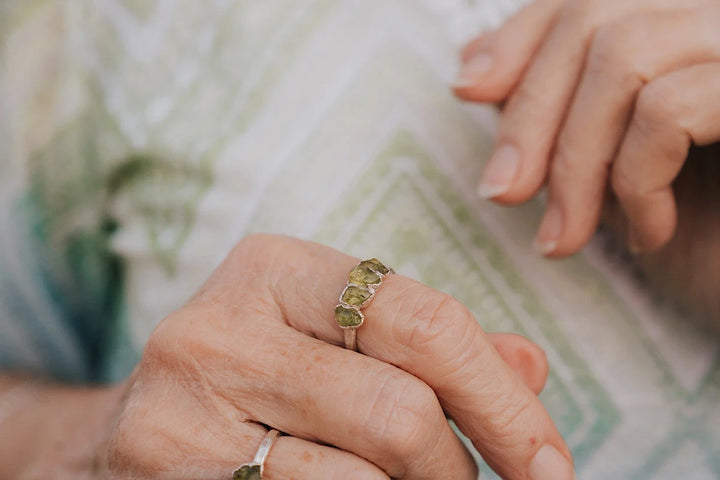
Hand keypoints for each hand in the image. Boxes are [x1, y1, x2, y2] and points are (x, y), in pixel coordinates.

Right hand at [105, 234, 572, 479]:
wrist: (121, 440)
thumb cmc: (253, 384)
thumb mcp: (331, 342)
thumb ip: (424, 350)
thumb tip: (529, 368)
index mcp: (275, 269)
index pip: (424, 322)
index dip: (504, 402)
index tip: (550, 463)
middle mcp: (222, 327)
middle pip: (401, 413)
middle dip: (460, 469)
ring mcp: (183, 408)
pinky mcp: (164, 471)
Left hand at [454, 0, 719, 254]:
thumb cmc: (700, 239)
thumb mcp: (608, 165)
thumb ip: (557, 108)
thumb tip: (475, 67)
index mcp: (687, 28)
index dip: (521, 36)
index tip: (470, 90)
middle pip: (595, 14)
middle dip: (531, 113)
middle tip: (502, 194)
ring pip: (625, 52)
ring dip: (574, 159)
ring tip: (566, 236)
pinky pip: (670, 109)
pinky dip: (636, 181)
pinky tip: (648, 235)